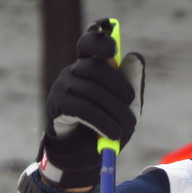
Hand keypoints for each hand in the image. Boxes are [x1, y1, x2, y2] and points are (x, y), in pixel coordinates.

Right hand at [38, 24, 144, 188]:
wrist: (85, 150)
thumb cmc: (107, 122)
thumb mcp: (125, 104)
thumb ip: (131, 82)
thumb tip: (135, 56)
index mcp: (90, 66)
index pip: (89, 44)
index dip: (99, 42)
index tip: (113, 48)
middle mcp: (73, 71)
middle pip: (95, 68)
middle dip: (119, 87)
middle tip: (133, 107)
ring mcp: (62, 86)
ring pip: (91, 91)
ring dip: (114, 111)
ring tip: (127, 128)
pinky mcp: (56, 105)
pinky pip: (82, 109)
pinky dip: (102, 121)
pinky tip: (113, 133)